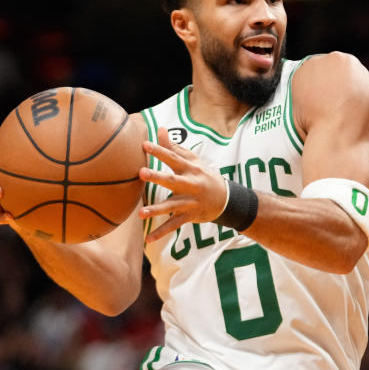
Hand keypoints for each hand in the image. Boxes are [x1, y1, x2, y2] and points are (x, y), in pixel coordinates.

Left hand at [138, 127, 228, 242]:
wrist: (227, 200)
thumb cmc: (205, 176)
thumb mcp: (194, 161)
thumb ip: (174, 147)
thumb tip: (159, 129)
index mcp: (190, 169)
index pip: (173, 158)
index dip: (160, 151)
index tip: (145, 144)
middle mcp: (191, 185)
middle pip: (172, 180)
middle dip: (157, 177)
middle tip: (141, 172)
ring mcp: (190, 202)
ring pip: (171, 206)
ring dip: (156, 210)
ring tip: (141, 213)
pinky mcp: (189, 216)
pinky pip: (173, 225)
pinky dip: (161, 233)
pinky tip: (148, 240)